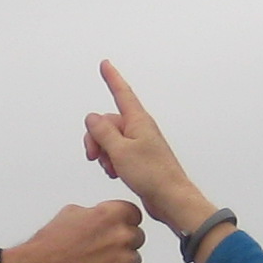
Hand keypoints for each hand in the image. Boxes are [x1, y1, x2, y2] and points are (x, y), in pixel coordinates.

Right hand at [0, 200, 144, 262]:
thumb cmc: (49, 244)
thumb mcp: (72, 213)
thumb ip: (97, 213)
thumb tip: (107, 215)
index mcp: (112, 214)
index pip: (134, 214)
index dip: (123, 222)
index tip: (114, 228)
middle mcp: (121, 236)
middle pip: (136, 238)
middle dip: (122, 243)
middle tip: (100, 249)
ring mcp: (122, 262)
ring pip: (132, 261)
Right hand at [83, 60, 220, 240]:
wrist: (170, 199)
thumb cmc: (152, 175)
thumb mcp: (120, 151)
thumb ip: (103, 132)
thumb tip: (92, 117)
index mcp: (138, 121)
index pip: (122, 93)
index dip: (112, 77)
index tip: (105, 64)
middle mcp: (140, 129)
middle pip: (108, 122)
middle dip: (96, 137)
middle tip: (94, 156)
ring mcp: (140, 144)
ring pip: (110, 139)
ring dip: (104, 153)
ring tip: (112, 168)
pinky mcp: (139, 158)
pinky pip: (117, 152)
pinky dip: (111, 161)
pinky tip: (116, 173)